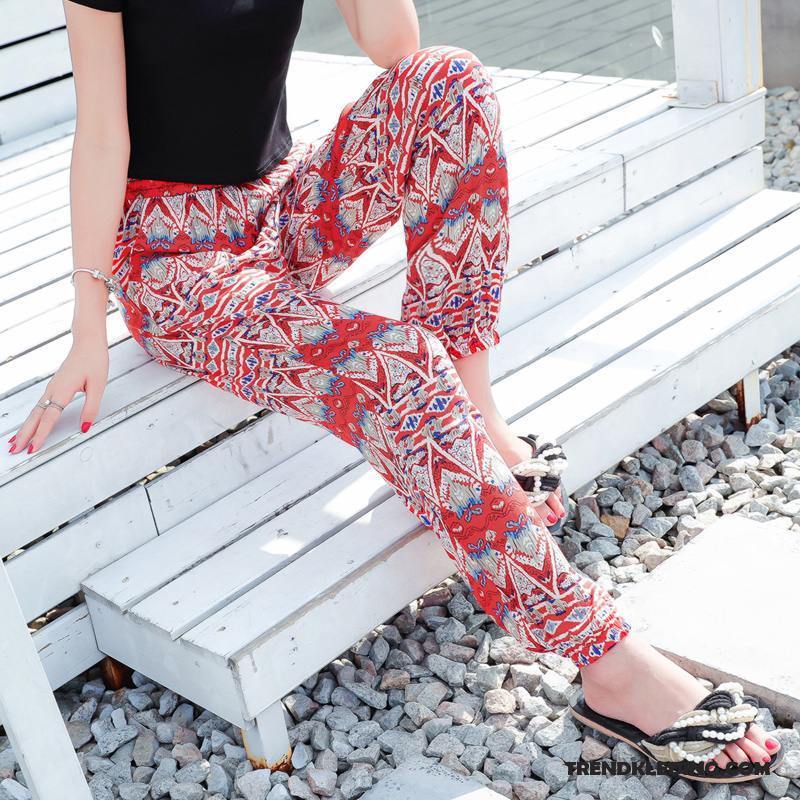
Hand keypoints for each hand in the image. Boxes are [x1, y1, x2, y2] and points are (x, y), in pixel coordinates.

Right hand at [8, 333, 108, 454]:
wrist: (88, 343)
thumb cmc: (94, 361)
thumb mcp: (98, 386)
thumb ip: (91, 408)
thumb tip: (85, 428)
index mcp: (63, 390)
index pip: (49, 418)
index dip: (40, 434)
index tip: (33, 448)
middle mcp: (53, 390)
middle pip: (35, 416)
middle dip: (24, 434)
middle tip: (14, 450)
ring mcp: (51, 388)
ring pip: (35, 412)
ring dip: (25, 428)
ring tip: (14, 443)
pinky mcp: (53, 387)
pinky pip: (39, 406)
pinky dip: (32, 418)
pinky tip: (29, 425)